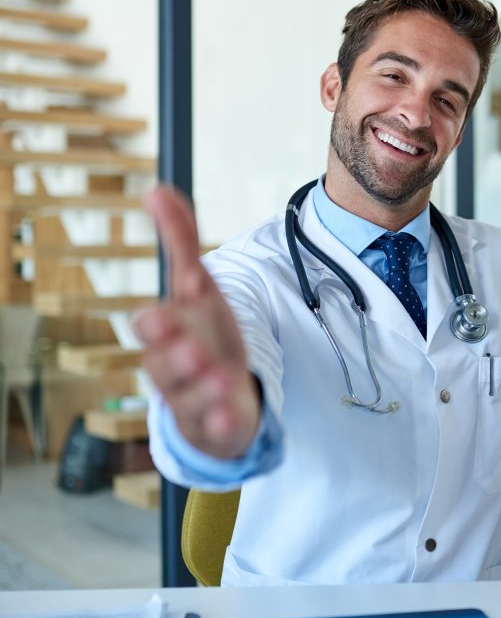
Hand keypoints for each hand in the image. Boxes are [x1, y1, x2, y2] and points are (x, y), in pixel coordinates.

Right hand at [134, 185, 261, 458]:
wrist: (219, 395)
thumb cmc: (203, 334)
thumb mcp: (197, 287)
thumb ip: (180, 240)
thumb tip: (156, 188)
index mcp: (167, 334)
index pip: (151, 328)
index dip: (155, 324)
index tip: (161, 317)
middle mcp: (173, 368)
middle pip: (162, 366)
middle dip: (174, 357)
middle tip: (192, 349)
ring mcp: (193, 400)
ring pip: (189, 398)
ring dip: (204, 387)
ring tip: (223, 376)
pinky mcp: (214, 425)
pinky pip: (214, 428)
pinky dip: (220, 422)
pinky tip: (231, 416)